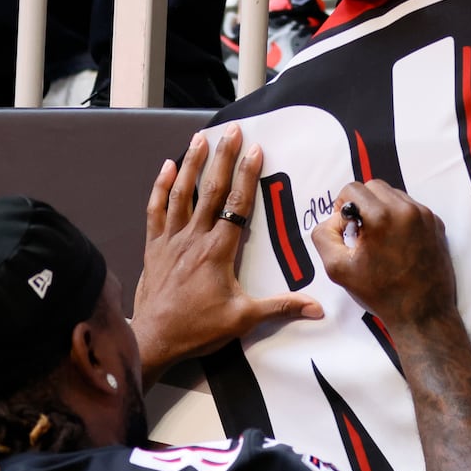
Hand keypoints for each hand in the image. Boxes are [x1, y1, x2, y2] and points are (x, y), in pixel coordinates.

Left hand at [132, 124, 322, 382]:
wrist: (154, 339)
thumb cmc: (199, 328)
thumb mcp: (244, 319)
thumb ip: (280, 307)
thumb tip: (316, 308)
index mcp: (218, 251)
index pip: (237, 205)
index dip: (247, 175)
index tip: (255, 149)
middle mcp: (194, 238)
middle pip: (211, 190)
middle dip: (223, 157)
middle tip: (232, 131)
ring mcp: (171, 240)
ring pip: (182, 193)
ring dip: (192, 163)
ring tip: (201, 138)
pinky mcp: (154, 247)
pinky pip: (156, 210)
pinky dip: (161, 187)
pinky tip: (166, 167)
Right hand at [309, 180, 455, 328]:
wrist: (423, 313)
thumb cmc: (381, 293)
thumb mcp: (337, 268)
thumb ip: (324, 235)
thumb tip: (335, 218)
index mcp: (382, 217)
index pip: (353, 189)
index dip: (342, 205)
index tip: (346, 225)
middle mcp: (407, 210)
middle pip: (375, 186)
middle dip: (362, 203)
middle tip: (361, 231)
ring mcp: (426, 216)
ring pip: (395, 195)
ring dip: (382, 208)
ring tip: (380, 238)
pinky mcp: (437, 225)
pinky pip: (412, 208)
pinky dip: (400, 217)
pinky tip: (396, 243)